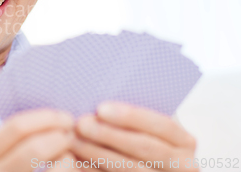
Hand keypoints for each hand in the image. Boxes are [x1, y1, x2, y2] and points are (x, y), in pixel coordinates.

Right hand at [0, 109, 81, 171]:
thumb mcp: (0, 157)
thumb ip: (15, 137)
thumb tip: (45, 101)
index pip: (15, 127)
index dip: (44, 118)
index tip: (64, 116)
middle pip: (34, 147)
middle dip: (59, 135)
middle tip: (73, 131)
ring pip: (54, 168)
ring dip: (69, 156)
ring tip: (72, 151)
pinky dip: (71, 168)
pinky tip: (71, 165)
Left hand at [71, 102, 196, 171]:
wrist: (152, 166)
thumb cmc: (143, 136)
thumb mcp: (148, 124)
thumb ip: (133, 112)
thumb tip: (99, 94)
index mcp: (184, 141)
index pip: (161, 125)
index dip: (131, 116)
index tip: (101, 108)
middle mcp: (183, 165)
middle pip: (143, 148)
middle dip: (109, 135)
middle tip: (81, 124)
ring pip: (128, 169)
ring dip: (96, 154)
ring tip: (72, 140)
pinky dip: (92, 171)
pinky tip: (75, 160)